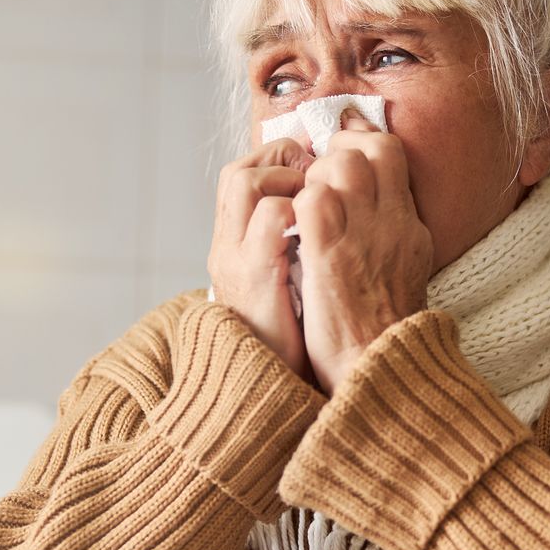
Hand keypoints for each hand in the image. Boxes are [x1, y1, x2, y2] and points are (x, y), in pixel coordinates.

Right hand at [207, 136, 312, 380]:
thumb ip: (292, 250)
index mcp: (233, 246)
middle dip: (280, 159)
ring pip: (244, 181)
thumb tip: (324, 215)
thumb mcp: (285, 285)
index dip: (277, 161)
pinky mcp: (253, 274)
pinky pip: (268, 216)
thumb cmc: (292, 340)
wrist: (269, 390)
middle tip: (317, 170)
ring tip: (317, 194)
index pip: (241, 176)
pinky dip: (294, 206)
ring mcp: (234, 258)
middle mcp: (226, 246)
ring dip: (286, 177)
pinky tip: (318, 220)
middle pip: (237, 171)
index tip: (312, 163)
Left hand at [293, 111, 432, 394]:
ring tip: (301, 201)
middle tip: (312, 171)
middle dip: (334, 151)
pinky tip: (288, 221)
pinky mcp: (330, 253)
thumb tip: (381, 210)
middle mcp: (392, 223)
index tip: (340, 143)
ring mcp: (362, 235)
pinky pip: (312, 200)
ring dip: (314, 175)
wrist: (380, 370)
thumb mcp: (407, 273)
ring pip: (341, 165)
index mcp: (410, 229)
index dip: (361, 139)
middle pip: (368, 149)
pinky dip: (295, 201)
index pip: (391, 154)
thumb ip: (393, 235)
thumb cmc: (383, 333)